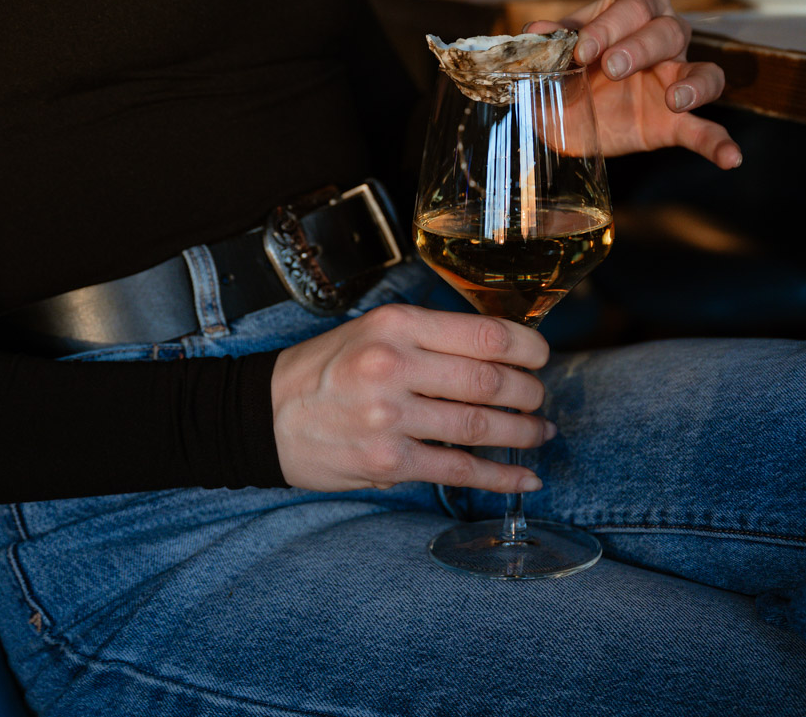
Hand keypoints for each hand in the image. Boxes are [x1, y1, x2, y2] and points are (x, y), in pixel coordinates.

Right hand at [270, 304, 555, 492]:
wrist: (265, 416)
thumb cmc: (327, 369)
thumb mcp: (374, 330)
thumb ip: (431, 338)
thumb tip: (502, 352)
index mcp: (396, 325)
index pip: (485, 334)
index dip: (528, 348)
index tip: (541, 357)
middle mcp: (393, 366)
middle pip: (490, 381)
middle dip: (529, 394)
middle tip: (539, 398)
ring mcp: (389, 417)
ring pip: (479, 426)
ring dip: (522, 434)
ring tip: (539, 434)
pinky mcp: (387, 463)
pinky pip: (458, 470)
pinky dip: (500, 478)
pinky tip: (524, 480)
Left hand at [531, 0, 741, 168]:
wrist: (561, 117)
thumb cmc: (564, 71)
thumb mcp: (550, 56)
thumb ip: (547, 44)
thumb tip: (536, 30)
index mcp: (630, 11)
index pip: (632, 6)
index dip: (610, 25)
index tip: (582, 48)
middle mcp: (661, 39)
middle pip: (669, 31)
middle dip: (641, 47)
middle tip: (613, 67)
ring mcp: (674, 81)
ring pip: (700, 72)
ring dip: (694, 85)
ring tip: (676, 100)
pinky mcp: (674, 122)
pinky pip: (705, 128)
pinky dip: (719, 142)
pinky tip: (731, 157)